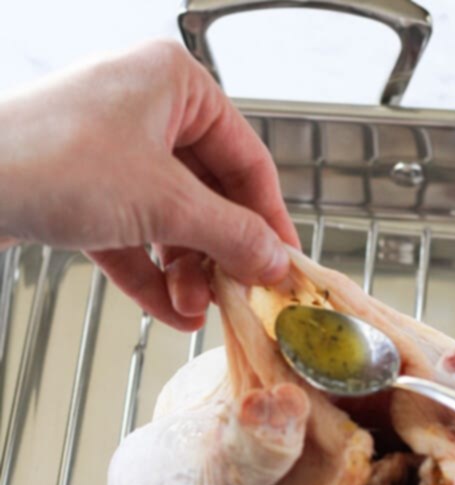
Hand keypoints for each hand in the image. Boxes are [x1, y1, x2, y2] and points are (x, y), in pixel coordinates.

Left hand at [0, 40, 298, 329]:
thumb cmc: (55, 160)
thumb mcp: (165, 203)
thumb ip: (230, 234)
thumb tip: (274, 261)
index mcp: (174, 86)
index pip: (245, 158)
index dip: (268, 218)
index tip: (284, 263)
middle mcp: (144, 111)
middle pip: (207, 195)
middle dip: (218, 255)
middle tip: (238, 295)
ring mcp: (109, 151)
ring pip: (169, 220)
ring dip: (185, 273)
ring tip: (193, 311)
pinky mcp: (81, 188)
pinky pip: (132, 234)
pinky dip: (150, 274)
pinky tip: (168, 312)